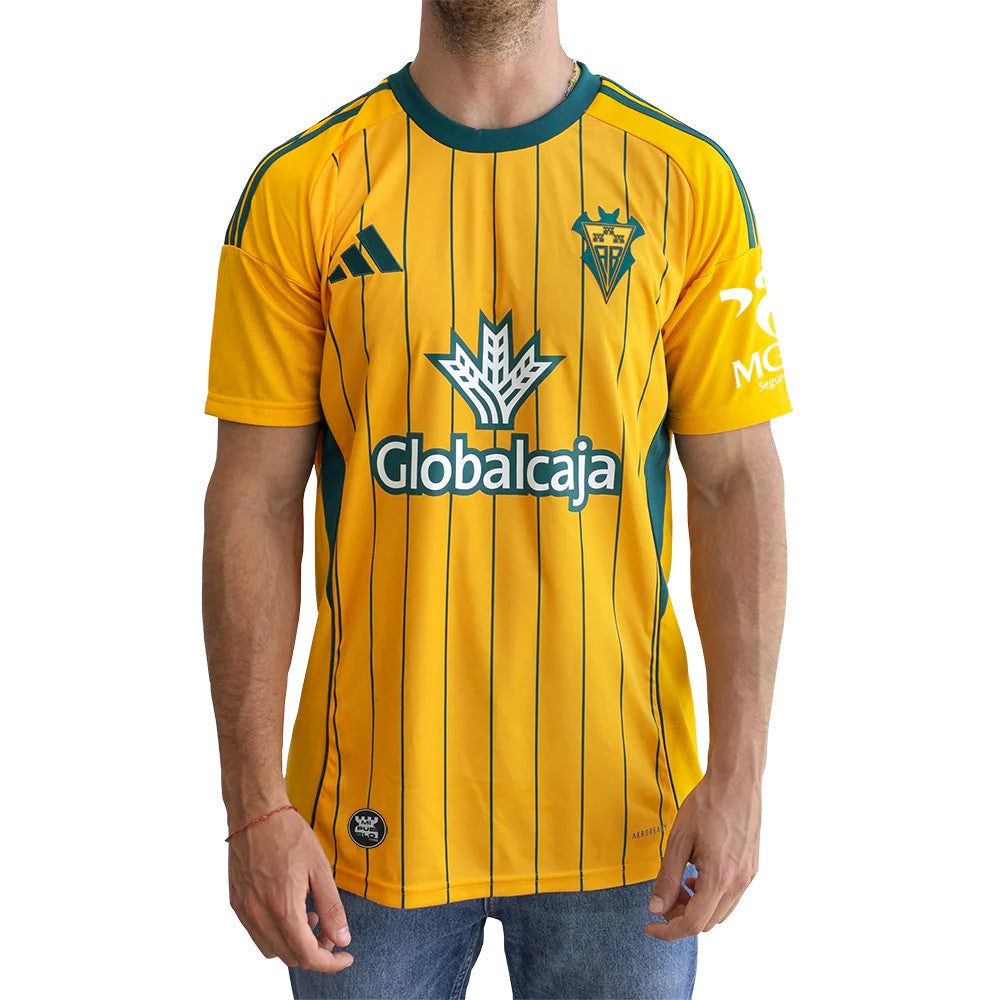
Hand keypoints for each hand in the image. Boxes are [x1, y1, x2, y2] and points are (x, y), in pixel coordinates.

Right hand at [228, 807, 354, 971]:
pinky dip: (277, 933)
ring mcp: (245, 911)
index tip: (345, 956)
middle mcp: (260, 916)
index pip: (308, 956)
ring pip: (272, 950)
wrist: (255, 813)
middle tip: (331, 931)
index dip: (330, 963)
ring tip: (310, 917)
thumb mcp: (319, 869)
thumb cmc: (289, 834)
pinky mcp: (237, 904)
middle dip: (315, 952)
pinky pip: (258, 934)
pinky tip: (290, 909)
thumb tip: (342, 938)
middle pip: (290, 957)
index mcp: (283, 909)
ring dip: (295, 944)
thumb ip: (331, 908)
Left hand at [643, 770, 760, 940]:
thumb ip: (667, 877)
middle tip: (662, 898)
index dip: (668, 930)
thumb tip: (656, 908)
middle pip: (707, 922)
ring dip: (697, 907)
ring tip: (679, 884)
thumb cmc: (706, 805)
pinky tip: (697, 875)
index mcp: (719, 878)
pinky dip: (711, 896)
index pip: (692, 923)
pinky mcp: (752, 868)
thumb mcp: (678, 840)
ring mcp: (748, 877)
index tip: (650, 926)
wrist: (736, 781)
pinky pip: (731, 897)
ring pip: (720, 912)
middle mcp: (738, 883)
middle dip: (680, 917)